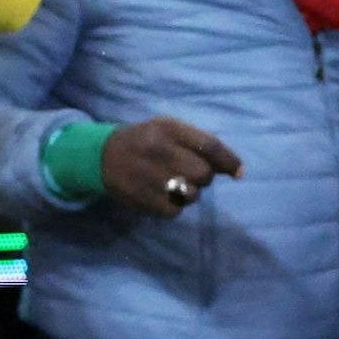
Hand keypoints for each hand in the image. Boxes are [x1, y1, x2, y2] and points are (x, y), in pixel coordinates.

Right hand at [99, 117, 243, 218]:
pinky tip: (159, 194)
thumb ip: (200, 145)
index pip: (210, 145)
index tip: (238, 173)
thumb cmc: (144, 142)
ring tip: (171, 184)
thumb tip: (238, 171)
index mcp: (167, 128)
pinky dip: (172, 205)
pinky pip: (176, 210)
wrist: (100, 156)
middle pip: (204, 173)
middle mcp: (158, 150)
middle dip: (202, 177)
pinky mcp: (144, 198)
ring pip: (192, 195)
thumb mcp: (167, 131)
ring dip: (188, 192)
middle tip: (187, 173)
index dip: (229, 161)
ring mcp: (149, 176)